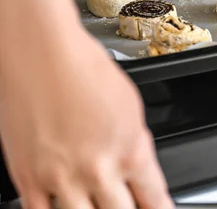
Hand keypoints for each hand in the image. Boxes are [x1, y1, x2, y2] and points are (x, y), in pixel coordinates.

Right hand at [0, 28, 173, 208]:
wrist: (44, 55)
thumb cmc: (85, 69)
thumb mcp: (131, 106)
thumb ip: (134, 142)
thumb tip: (136, 162)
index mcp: (131, 151)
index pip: (154, 197)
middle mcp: (98, 170)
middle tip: (129, 208)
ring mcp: (61, 178)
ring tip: (94, 205)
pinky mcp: (28, 177)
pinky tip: (62, 208)